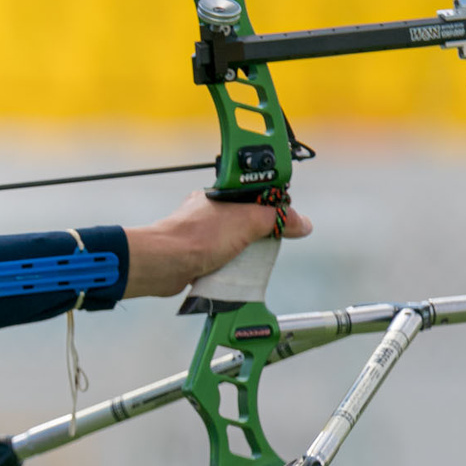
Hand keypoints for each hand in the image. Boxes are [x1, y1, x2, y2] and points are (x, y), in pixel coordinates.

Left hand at [122, 190, 312, 298]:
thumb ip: (277, 219)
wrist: (164, 263)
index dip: (274, 205)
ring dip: (245, 253)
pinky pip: (223, 259)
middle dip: (261, 234)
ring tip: (247, 260)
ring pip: (237, 242)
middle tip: (267, 243)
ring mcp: (203, 233)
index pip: (258, 194)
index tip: (286, 220)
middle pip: (250, 220)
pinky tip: (232, 271)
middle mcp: (212, 210)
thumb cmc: (198, 237)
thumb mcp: (248, 222)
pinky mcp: (197, 254)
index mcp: (223, 194)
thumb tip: (302, 223)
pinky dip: (230, 266)